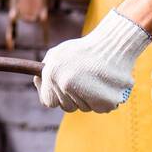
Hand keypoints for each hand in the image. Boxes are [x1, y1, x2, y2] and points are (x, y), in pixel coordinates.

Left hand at [34, 9, 151, 112]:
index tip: (61, 89)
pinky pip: (100, 108)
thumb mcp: (57, 54)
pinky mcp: (105, 101)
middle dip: (73, 97)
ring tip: (95, 78)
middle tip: (82, 80)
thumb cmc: (83, 49)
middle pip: (67, 107)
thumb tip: (38, 82)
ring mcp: (85, 94)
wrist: (113, 44)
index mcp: (53, 75)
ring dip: (89, 98)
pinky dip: (104, 100)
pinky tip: (105, 84)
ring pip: (85, 108)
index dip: (55, 95)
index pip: (48, 101)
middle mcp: (67, 86)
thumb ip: (45, 69)